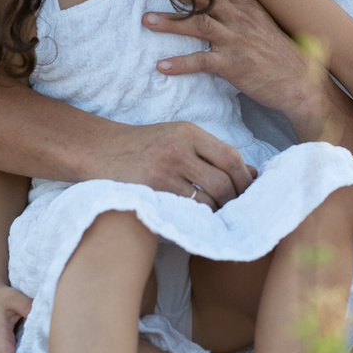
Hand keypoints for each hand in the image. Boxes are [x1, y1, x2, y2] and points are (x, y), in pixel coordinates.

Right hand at [88, 119, 255, 204]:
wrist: (99, 150)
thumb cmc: (144, 146)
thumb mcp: (179, 139)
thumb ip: (213, 153)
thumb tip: (253, 172)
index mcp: (190, 133)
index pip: (231, 156)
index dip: (246, 177)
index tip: (251, 191)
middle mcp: (180, 149)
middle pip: (224, 180)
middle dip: (236, 199)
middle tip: (238, 210)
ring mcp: (165, 170)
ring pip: (208, 197)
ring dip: (219, 211)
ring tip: (221, 216)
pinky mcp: (153, 189)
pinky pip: (186, 208)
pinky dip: (198, 216)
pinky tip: (200, 219)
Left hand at [147, 0, 323, 125]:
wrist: (300, 83)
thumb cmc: (282, 55)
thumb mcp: (264, 25)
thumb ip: (243, 11)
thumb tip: (223, 1)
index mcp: (248, 7)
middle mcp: (240, 19)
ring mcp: (236, 41)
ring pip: (199, 24)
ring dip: (170, 22)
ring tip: (146, 20)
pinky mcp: (232, 65)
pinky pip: (202, 62)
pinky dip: (181, 64)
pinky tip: (161, 66)